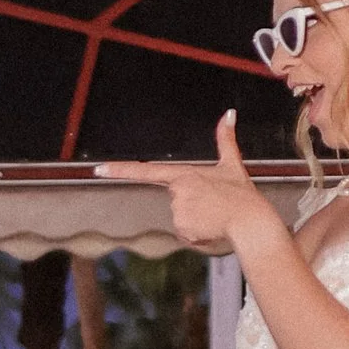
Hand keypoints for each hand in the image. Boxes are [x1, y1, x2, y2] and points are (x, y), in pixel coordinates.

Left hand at [96, 112, 279, 254]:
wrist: (252, 222)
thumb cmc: (241, 195)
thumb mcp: (231, 165)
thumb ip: (226, 139)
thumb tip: (229, 113)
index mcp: (184, 175)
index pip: (144, 170)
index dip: (119, 170)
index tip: (97, 169)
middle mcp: (176, 193)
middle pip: (176, 200)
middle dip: (194, 205)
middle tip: (215, 205)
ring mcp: (177, 212)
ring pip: (182, 218)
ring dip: (198, 221)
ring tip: (216, 216)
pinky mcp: (183, 230)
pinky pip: (187, 234)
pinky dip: (199, 234)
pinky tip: (213, 228)